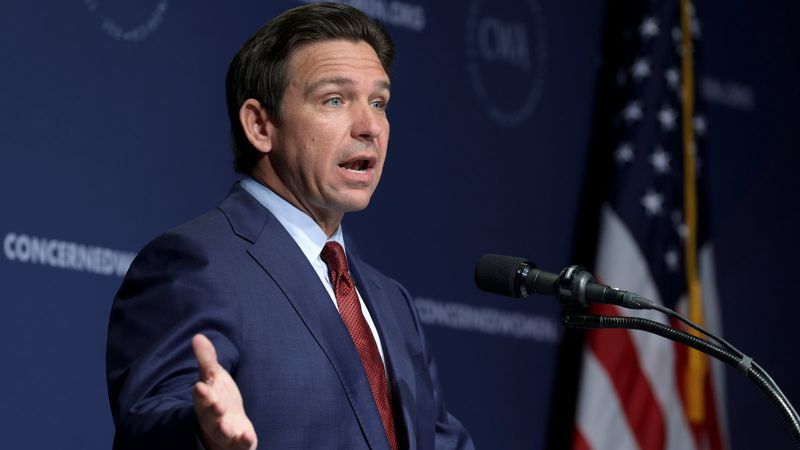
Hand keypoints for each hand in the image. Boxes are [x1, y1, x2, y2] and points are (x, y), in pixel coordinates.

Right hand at [192, 334, 257, 449]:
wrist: (230, 427)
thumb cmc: (219, 399)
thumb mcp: (214, 377)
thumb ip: (206, 359)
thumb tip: (197, 336)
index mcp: (206, 401)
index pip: (201, 397)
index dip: (201, 393)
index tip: (200, 386)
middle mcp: (212, 419)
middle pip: (209, 417)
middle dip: (212, 412)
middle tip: (216, 406)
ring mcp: (225, 433)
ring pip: (222, 434)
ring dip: (224, 431)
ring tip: (227, 429)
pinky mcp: (238, 443)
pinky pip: (240, 445)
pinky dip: (243, 442)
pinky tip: (248, 437)